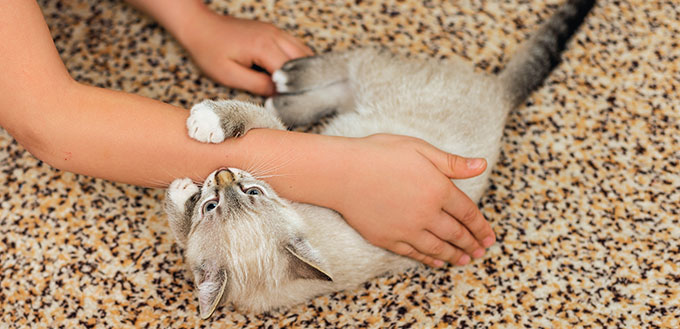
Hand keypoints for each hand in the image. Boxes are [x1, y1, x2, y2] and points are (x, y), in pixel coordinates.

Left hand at [179, 10, 312, 94]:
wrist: (199, 26)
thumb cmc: (209, 50)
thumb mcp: (230, 76)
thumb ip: (258, 86)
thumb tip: (279, 96)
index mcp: (264, 46)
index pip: (291, 73)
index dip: (295, 91)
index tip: (294, 107)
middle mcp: (274, 35)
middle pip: (305, 61)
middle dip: (306, 81)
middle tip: (303, 101)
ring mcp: (275, 31)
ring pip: (304, 52)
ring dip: (304, 71)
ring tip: (300, 90)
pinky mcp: (273, 32)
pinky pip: (295, 47)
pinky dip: (299, 61)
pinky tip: (292, 76)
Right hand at [335, 134, 495, 266]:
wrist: (342, 173)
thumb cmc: (379, 154)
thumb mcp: (419, 149)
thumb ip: (452, 163)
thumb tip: (482, 165)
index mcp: (438, 189)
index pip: (467, 213)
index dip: (481, 227)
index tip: (490, 237)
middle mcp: (427, 213)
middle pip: (456, 234)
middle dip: (472, 244)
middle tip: (481, 251)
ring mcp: (407, 229)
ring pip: (438, 247)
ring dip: (455, 256)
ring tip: (465, 260)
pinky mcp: (389, 238)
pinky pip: (415, 253)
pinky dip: (430, 259)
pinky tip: (437, 261)